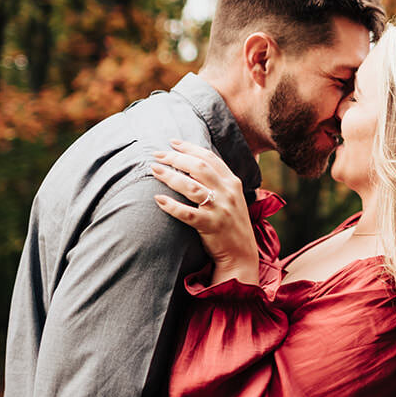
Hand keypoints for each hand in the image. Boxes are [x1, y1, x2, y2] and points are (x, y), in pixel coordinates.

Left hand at [152, 142, 258, 285]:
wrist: (241, 253)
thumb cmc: (231, 224)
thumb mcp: (232, 197)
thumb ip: (218, 181)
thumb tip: (194, 163)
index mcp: (232, 182)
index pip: (209, 157)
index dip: (189, 147)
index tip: (172, 142)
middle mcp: (227, 192)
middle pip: (198, 166)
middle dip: (175, 158)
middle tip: (157, 154)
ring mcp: (220, 209)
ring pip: (191, 187)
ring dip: (170, 176)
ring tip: (154, 170)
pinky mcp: (211, 226)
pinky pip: (187, 213)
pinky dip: (171, 206)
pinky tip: (158, 199)